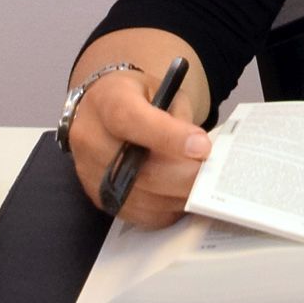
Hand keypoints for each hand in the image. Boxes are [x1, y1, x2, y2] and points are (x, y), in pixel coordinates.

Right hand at [67, 68, 211, 227]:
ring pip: (143, 197)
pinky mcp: (100, 199)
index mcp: (107, 102)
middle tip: (213, 172)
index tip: (202, 148)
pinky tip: (180, 194)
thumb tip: (199, 150)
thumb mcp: (161, 88)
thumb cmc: (137, 97)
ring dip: (178, 195)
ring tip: (202, 183)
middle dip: (184, 175)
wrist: (99, 111)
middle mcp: (91, 139)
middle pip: (140, 169)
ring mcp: (91, 174)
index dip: (168, 137)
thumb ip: (178, 115)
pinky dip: (167, 208)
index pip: (131, 121)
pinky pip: (139, 214)